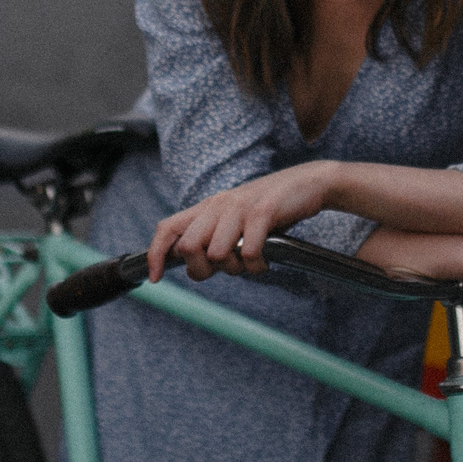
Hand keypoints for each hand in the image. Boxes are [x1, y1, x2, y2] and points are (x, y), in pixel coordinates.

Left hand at [144, 163, 335, 282]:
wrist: (307, 183)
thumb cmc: (270, 208)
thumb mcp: (235, 218)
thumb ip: (213, 236)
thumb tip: (195, 266)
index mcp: (208, 207)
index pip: (168, 228)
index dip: (156, 254)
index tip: (155, 278)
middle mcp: (218, 205)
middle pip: (189, 247)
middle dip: (202, 270)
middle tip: (224, 270)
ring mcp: (239, 208)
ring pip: (217, 254)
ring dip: (235, 269)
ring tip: (250, 263)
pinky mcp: (263, 212)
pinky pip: (249, 253)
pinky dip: (257, 266)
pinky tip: (265, 261)